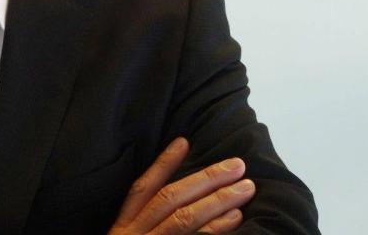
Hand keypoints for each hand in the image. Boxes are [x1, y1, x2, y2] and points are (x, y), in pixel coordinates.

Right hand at [109, 138, 254, 233]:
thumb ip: (144, 223)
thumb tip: (180, 197)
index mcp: (122, 229)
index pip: (143, 188)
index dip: (163, 163)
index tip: (184, 141)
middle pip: (171, 199)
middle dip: (206, 179)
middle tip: (237, 166)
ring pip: (184, 221)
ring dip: (218, 201)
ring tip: (245, 189)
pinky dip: (215, 232)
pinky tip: (235, 220)